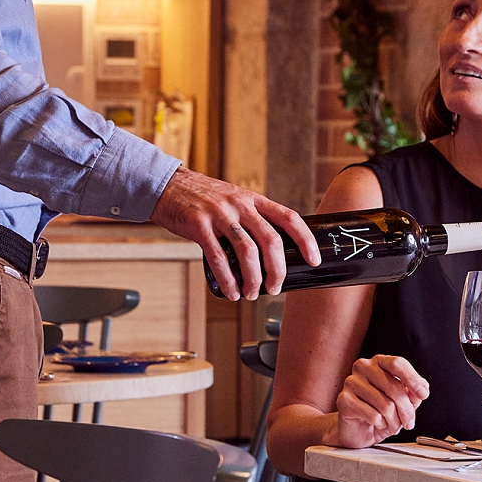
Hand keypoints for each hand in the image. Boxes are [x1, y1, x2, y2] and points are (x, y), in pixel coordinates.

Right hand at [151, 166, 319, 299]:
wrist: (168, 186)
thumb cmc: (205, 199)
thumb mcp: (235, 200)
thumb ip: (253, 219)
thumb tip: (272, 253)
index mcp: (254, 200)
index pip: (289, 218)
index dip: (305, 240)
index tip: (314, 260)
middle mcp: (240, 205)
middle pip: (271, 240)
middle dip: (277, 270)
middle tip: (275, 288)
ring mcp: (219, 214)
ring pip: (247, 251)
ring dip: (253, 279)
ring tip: (252, 294)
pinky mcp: (198, 225)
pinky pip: (217, 257)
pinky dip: (228, 279)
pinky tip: (232, 291)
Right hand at [321, 354, 429, 449]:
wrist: (357, 430)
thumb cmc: (379, 412)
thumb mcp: (402, 402)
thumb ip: (412, 393)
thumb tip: (422, 389)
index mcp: (379, 362)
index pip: (398, 363)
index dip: (413, 379)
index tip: (423, 394)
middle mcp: (363, 367)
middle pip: (394, 386)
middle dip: (406, 410)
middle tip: (409, 422)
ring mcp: (351, 382)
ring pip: (385, 404)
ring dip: (394, 421)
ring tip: (392, 425)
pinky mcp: (344, 400)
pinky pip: (373, 415)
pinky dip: (381, 425)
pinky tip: (378, 424)